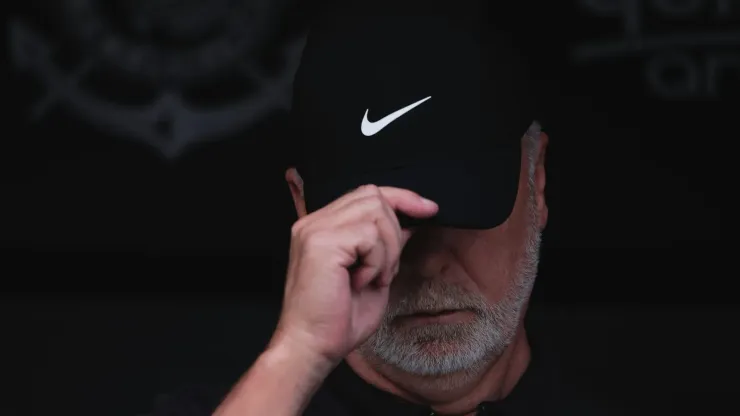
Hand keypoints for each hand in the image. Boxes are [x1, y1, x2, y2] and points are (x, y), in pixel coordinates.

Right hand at [272, 185, 437, 368]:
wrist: (312, 347)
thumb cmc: (337, 320)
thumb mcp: (374, 274)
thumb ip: (386, 245)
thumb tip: (410, 222)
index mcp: (322, 227)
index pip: (366, 193)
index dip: (402, 197)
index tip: (429, 209)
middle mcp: (314, 223)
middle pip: (374, 196)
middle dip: (394, 231)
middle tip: (385, 269)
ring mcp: (315, 230)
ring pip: (376, 212)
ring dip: (386, 250)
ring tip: (372, 278)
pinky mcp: (322, 243)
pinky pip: (370, 236)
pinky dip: (376, 262)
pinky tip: (361, 283)